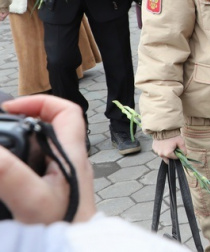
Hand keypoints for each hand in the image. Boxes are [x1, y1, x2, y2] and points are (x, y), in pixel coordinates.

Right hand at [0, 95, 96, 222]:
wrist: (75, 251)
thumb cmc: (64, 228)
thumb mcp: (31, 199)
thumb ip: (7, 173)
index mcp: (71, 154)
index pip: (67, 111)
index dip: (41, 102)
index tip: (11, 108)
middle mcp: (68, 161)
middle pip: (47, 128)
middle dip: (19, 124)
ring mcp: (60, 178)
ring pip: (37, 150)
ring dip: (15, 147)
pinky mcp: (51, 194)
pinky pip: (32, 170)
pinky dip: (13, 168)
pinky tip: (3, 177)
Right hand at [152, 134, 186, 160]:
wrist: (164, 129)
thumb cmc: (173, 135)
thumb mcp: (181, 142)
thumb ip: (183, 149)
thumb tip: (184, 154)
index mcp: (168, 154)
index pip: (175, 158)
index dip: (179, 155)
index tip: (180, 151)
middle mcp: (161, 154)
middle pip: (168, 159)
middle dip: (172, 156)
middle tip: (174, 150)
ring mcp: (156, 151)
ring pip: (163, 155)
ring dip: (166, 153)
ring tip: (169, 145)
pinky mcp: (154, 148)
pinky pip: (159, 151)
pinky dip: (162, 149)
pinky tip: (164, 144)